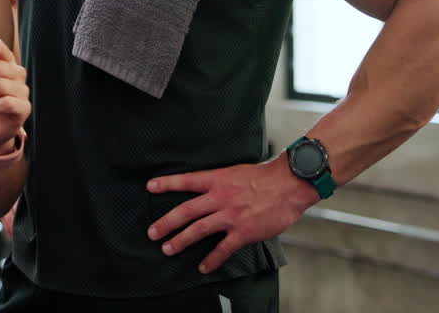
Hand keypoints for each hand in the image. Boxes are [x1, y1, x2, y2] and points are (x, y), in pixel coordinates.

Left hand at [146, 157, 319, 273]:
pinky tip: (203, 267)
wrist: (289, 185)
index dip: (167, 183)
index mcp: (217, 180)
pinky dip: (212, 259)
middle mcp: (220, 197)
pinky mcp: (243, 231)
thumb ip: (219, 181)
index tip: (150, 187)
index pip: (187, 180)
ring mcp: (231, 215)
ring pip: (199, 230)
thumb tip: (206, 188)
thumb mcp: (235, 172)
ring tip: (168, 249)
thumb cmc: (265, 177)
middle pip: (186, 210)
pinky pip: (223, 248)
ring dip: (181, 240)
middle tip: (152, 232)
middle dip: (166, 222)